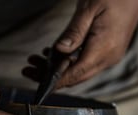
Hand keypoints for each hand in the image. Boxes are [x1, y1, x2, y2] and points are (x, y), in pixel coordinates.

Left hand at [23, 0, 137, 87]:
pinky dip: (68, 62)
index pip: (74, 74)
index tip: (36, 81)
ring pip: (79, 71)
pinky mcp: (108, 51)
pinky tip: (53, 54)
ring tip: (35, 61)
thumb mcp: (89, 8)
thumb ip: (73, 32)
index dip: (54, 81)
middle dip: (50, 76)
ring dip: (57, 69)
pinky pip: (85, 63)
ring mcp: (109, 56)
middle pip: (75, 76)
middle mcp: (108, 58)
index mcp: (103, 49)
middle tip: (28, 69)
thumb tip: (58, 51)